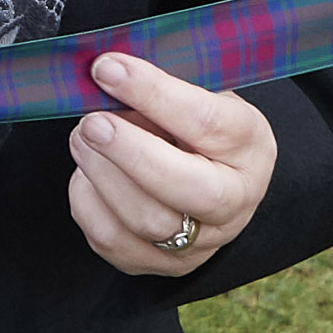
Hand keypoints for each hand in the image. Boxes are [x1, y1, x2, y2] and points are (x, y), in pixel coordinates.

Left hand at [66, 51, 276, 277]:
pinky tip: (88, 174)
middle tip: (92, 122)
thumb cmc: (194, 125)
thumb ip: (162, 85)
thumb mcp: (198, 93)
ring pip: (144, 220)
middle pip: (185, 187)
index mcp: (249, 147)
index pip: (206, 121)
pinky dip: (88, 202)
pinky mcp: (160, 264)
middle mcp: (234, 202)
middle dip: (130, 152)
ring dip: (102, 175)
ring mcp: (200, 243)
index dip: (153, 93)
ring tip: (83, 138)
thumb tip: (106, 71)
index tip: (109, 68)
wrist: (208, 178)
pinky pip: (112, 241)